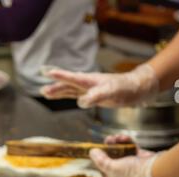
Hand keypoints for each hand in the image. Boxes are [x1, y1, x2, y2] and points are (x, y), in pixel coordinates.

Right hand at [41, 64, 158, 107]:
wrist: (136, 89)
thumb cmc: (125, 88)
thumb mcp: (112, 92)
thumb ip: (96, 96)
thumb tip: (81, 102)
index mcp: (90, 81)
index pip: (72, 78)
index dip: (59, 76)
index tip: (46, 72)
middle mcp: (87, 84)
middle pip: (67, 85)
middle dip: (55, 87)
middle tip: (42, 90)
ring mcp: (89, 89)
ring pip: (70, 90)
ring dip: (58, 92)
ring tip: (45, 93)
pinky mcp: (93, 95)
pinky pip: (76, 95)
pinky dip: (67, 95)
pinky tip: (61, 96)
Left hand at [89, 135, 157, 176]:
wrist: (155, 170)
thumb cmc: (133, 172)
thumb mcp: (111, 167)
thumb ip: (100, 160)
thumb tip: (91, 153)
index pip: (102, 167)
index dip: (99, 157)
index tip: (97, 148)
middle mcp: (121, 172)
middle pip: (111, 157)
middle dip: (109, 146)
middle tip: (109, 139)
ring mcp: (130, 164)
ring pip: (120, 150)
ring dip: (118, 142)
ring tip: (118, 137)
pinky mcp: (138, 156)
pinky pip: (129, 147)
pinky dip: (127, 141)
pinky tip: (126, 137)